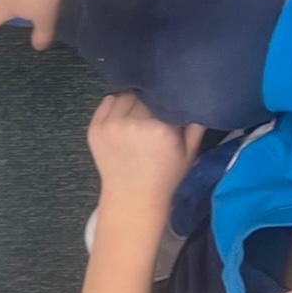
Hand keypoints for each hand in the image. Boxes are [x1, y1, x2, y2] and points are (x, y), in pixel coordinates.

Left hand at [88, 93, 205, 213]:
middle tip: (152, 115)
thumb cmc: (164, 176)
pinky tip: (122, 118)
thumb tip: (195, 99)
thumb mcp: (189, 153)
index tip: (167, 107)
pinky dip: (115, 105)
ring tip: (137, 117)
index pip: (162, 98)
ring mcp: (111, 126)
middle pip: (143, 96)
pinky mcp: (95, 129)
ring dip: (132, 102)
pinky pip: (107, 102)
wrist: (132, 197)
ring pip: (125, 96)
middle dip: (149, 102)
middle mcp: (133, 123)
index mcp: (159, 128)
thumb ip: (196, 125)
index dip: (165, 101)